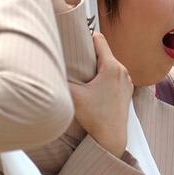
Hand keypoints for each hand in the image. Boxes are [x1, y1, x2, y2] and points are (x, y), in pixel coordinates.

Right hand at [69, 32, 132, 157]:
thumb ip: (60, 80)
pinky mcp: (127, 91)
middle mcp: (123, 71)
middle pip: (104, 52)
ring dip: (98, 65)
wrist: (111, 139)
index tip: (75, 36)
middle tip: (75, 55)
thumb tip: (46, 68)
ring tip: (84, 71)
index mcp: (112, 67)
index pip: (99, 39)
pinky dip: (105, 76)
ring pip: (110, 64)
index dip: (86, 36)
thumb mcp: (73, 96)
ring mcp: (127, 81)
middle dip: (89, 53)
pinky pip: (115, 76)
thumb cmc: (94, 117)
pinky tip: (94, 84)